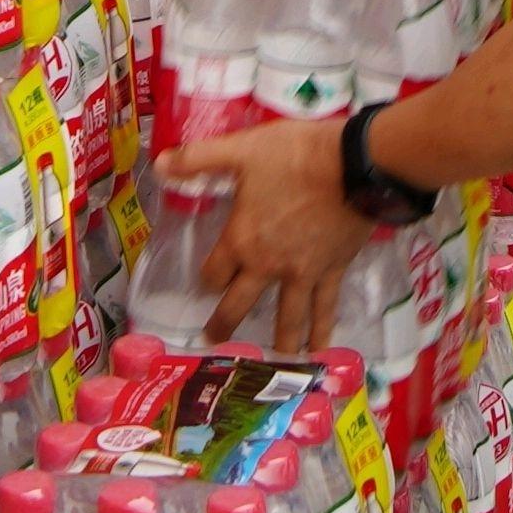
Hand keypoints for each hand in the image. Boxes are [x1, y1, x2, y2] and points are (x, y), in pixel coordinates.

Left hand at [152, 114, 367, 351]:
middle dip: (225, 323)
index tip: (208, 282)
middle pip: (240, 303)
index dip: (209, 278)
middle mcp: (268, 265)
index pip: (215, 271)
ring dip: (278, 341)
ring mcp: (302, 273)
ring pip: (286, 317)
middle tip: (216, 340)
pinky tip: (321, 351)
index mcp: (242, 240)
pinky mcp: (332, 271)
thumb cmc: (295, 155)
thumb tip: (158, 165)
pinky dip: (322, 332)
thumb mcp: (242, 149)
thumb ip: (199, 159)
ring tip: (273, 363)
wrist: (354, 165)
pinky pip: (325, 308)